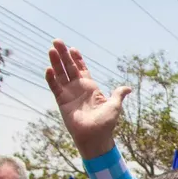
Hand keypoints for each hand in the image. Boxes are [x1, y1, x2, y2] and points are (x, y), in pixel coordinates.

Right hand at [45, 39, 131, 159]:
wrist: (96, 137)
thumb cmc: (106, 123)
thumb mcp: (115, 106)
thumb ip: (118, 94)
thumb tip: (128, 88)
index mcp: (91, 87)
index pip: (82, 69)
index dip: (77, 59)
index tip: (73, 48)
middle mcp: (78, 89)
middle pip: (69, 67)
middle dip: (63, 55)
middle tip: (57, 41)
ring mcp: (69, 94)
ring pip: (60, 74)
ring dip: (55, 62)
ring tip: (51, 49)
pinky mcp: (62, 102)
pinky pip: (55, 87)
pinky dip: (51, 78)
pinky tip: (49, 68)